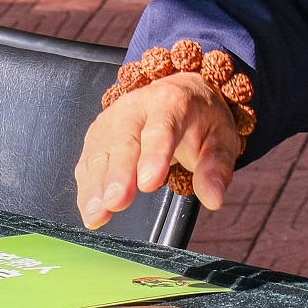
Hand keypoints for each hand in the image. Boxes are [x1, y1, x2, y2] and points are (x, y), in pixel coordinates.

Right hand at [75, 72, 241, 228]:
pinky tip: (90, 209)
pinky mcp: (98, 134)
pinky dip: (87, 187)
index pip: (161, 128)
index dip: (154, 154)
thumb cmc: (200, 119)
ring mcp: (113, 119)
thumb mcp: (220, 141)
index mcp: (171, 102)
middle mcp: (136, 106)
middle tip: (117, 202)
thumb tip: (213, 199)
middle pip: (125, 141)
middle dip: (119, 174)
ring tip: (96, 214)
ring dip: (96, 186)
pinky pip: (89, 162)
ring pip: (100, 152)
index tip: (149, 183)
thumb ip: (215, 169)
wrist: (181, 94)